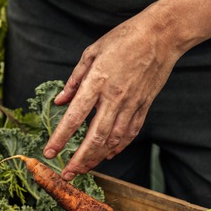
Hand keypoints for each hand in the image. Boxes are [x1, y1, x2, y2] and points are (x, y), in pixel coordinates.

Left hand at [45, 12, 181, 180]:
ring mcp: (131, 104)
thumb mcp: (92, 52)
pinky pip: (130, 133)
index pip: (74, 117)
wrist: (161, 35)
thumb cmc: (124, 38)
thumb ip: (74, 80)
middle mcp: (114, 97)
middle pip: (94, 137)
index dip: (60, 138)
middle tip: (67, 174)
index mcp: (97, 82)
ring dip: (97, 158)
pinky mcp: (144, 106)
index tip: (49, 153)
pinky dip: (118, 147)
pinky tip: (108, 155)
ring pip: (113, 140)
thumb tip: (60, 101)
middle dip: (79, 160)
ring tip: (84, 169)